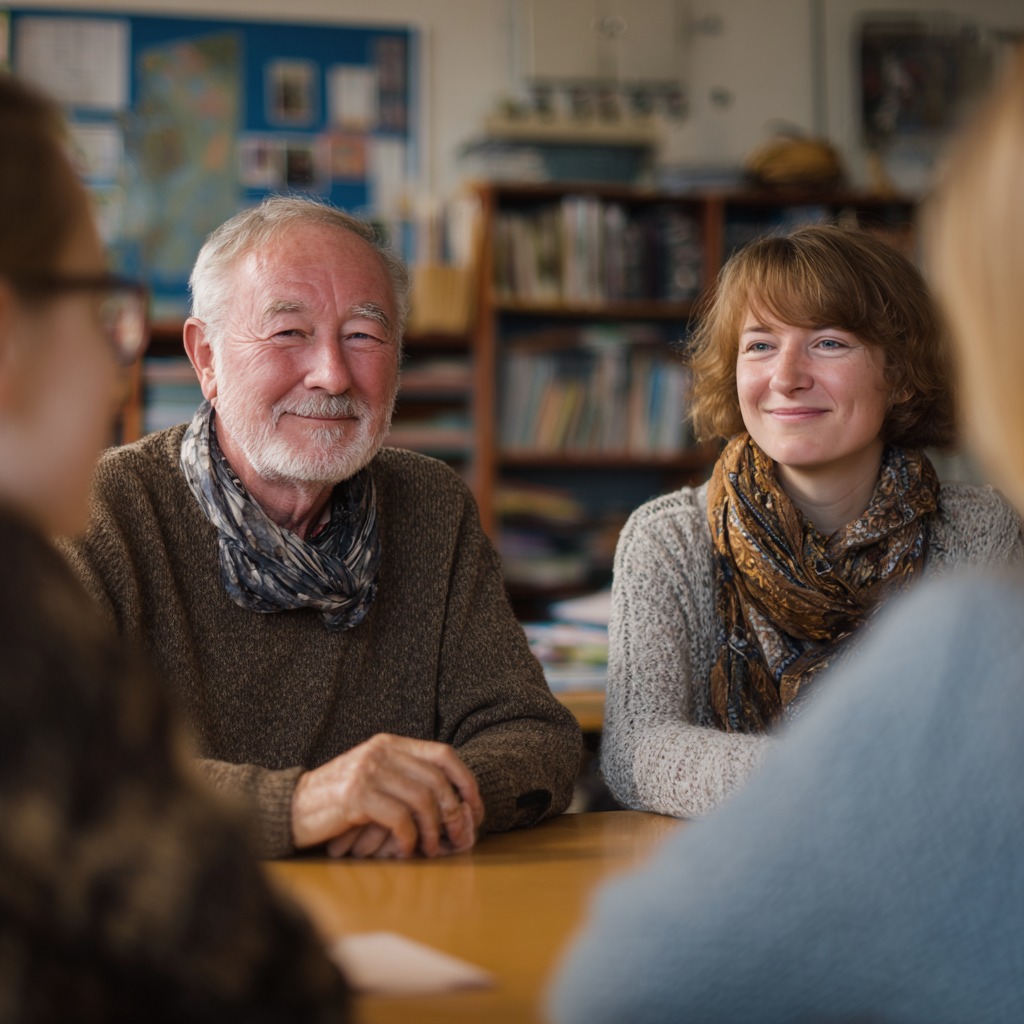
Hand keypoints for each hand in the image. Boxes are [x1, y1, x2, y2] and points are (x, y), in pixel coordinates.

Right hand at [290, 734, 482, 857]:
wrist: (290, 808)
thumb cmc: (338, 801)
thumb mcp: (373, 777)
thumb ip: (405, 778)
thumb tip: (453, 803)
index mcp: (389, 744)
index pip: (442, 754)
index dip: (465, 779)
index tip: (475, 806)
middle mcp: (381, 752)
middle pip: (437, 780)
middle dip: (454, 812)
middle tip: (459, 838)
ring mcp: (368, 772)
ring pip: (422, 800)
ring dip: (433, 830)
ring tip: (431, 849)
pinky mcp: (356, 796)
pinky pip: (400, 819)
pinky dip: (409, 838)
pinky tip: (406, 850)